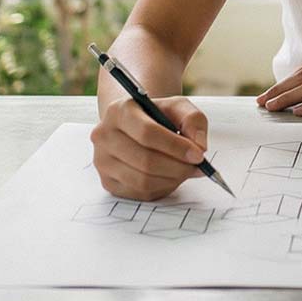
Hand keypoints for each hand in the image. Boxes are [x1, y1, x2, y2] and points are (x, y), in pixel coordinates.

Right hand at [90, 90, 208, 200]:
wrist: (136, 126)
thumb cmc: (157, 116)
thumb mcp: (178, 107)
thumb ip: (193, 120)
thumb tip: (199, 146)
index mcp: (119, 111)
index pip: (147, 133)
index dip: (176, 147)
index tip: (198, 154)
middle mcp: (104, 135)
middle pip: (145, 160)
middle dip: (178, 167)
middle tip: (197, 167)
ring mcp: (102, 161)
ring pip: (142, 180)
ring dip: (171, 179)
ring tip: (185, 171)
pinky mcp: (107, 181)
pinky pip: (139, 193)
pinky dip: (161, 188)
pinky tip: (170, 176)